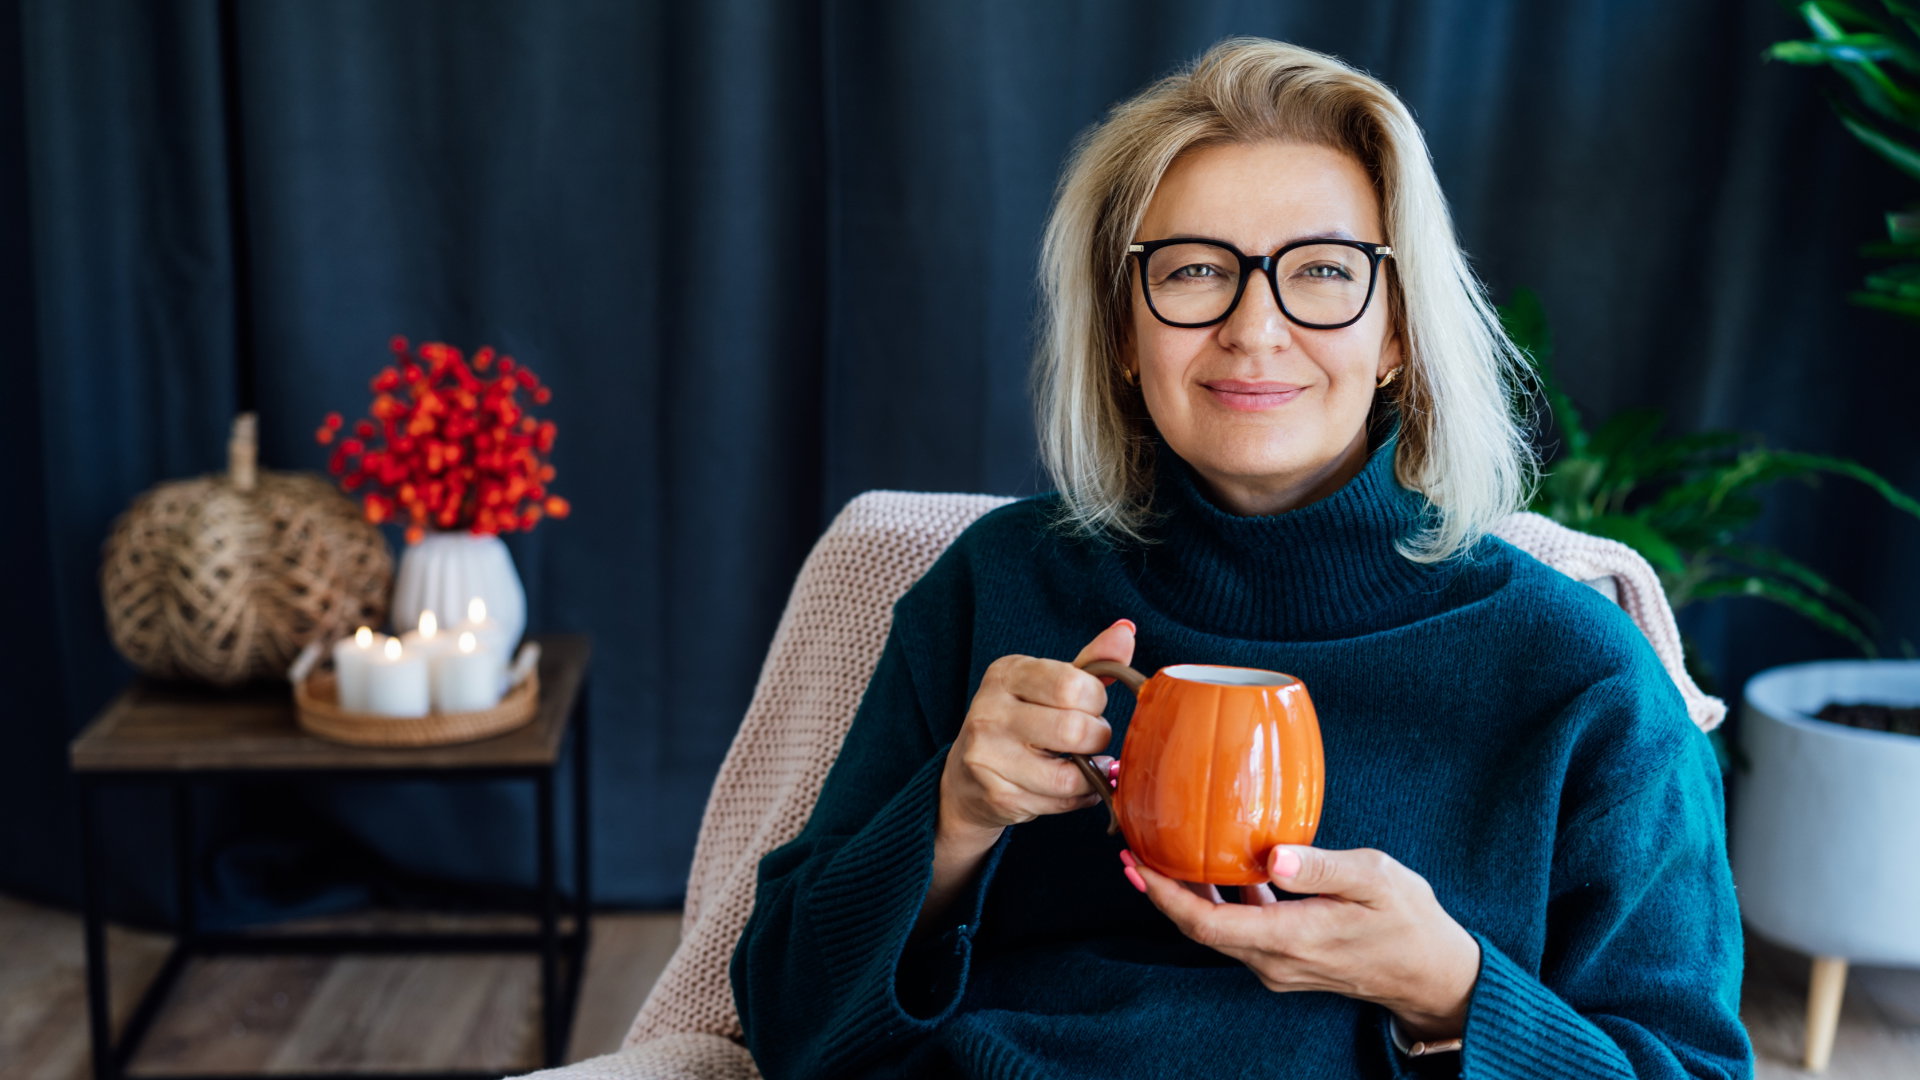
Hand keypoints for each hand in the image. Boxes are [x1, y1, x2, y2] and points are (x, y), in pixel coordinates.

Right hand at [937, 619, 1135, 842]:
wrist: (965, 779)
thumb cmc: (1019, 722)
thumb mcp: (1047, 684)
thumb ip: (1090, 662)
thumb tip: (1126, 631)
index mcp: (1006, 674)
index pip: (1072, 685)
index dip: (1096, 700)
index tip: (1090, 705)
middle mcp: (989, 712)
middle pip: (1074, 729)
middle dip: (1096, 737)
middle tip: (1089, 738)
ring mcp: (989, 756)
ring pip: (1069, 775)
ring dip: (1090, 773)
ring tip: (1083, 764)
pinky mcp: (999, 796)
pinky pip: (1061, 801)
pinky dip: (1080, 797)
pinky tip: (1072, 787)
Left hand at [1126, 844, 1481, 1040]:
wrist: (1432, 972)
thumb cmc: (1409, 920)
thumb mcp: (1376, 879)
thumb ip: (1323, 867)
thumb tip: (1275, 856)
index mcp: (1291, 938)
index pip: (1207, 924)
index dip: (1164, 896)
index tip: (1136, 863)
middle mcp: (1275, 959)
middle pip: (1199, 928)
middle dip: (1161, 891)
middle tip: (1132, 846)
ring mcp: (1278, 964)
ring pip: (1217, 929)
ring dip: (1185, 895)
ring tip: (1159, 852)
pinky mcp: (1286, 958)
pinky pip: (1238, 930)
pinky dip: (1217, 900)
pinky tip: (1212, 868)